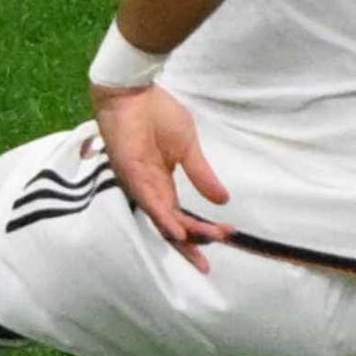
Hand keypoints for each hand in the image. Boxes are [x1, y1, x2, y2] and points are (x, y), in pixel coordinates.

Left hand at [92, 80, 229, 264]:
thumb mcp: (188, 148)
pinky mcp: (130, 170)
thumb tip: (223, 200)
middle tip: (207, 266)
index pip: (179, 215)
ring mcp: (138, 181)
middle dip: (190, 245)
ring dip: (182, 233)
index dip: (200, 230)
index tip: (225, 237)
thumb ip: (202, 175)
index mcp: (160, 182)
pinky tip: (176, 232)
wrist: (133, 90)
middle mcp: (148, 188)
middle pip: (168, 225)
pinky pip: (147, 200)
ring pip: (160, 217)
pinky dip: (162, 217)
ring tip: (204, 245)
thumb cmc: (157, 114)